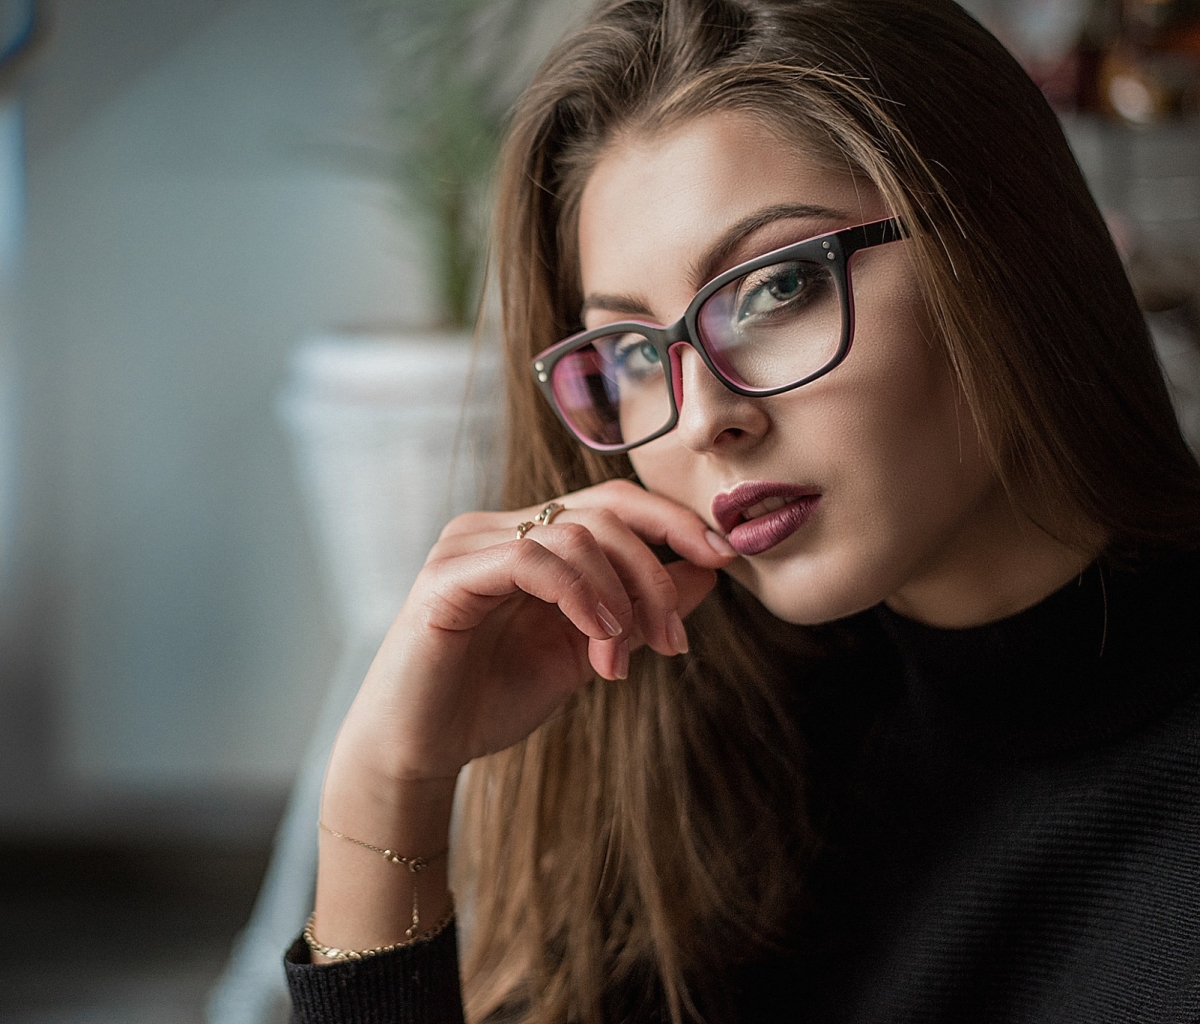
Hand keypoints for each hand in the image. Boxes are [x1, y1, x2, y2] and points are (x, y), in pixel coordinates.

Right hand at [331, 478, 737, 784]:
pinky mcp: (448, 576)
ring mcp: (469, 545)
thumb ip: (638, 609)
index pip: (611, 502)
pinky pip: (533, 560)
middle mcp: (497, 528)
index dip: (672, 521)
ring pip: (575, 533)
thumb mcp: (588, 650)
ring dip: (619, 598)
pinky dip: (579, 596)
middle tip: (672, 640)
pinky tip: (596, 638)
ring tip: (619, 661)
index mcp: (528, 538)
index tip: (723, 557)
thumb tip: (706, 569)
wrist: (419, 750)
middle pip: (604, 512)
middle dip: (655, 574)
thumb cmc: (493, 699)